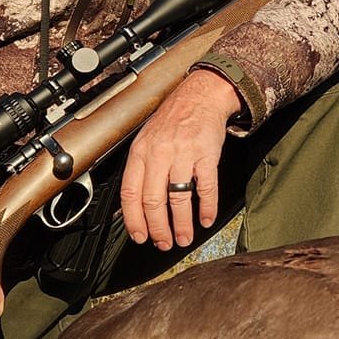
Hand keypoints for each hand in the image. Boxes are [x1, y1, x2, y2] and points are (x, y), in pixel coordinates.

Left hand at [121, 68, 241, 250]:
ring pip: (178, 198)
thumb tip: (131, 207)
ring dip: (182, 224)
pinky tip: (205, 219)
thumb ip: (139, 170)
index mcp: (141, 152)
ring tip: (184, 238)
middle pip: (154, 201)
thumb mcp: (146, 140)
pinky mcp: (206, 154)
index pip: (131, 193)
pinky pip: (206, 188)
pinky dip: (207, 208)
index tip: (140, 236)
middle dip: (158, 228)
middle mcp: (159, 153)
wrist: (200, 96)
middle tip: (164, 243)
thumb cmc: (173, 120)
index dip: (134, 219)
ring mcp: (183, 154)